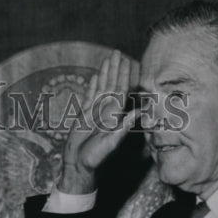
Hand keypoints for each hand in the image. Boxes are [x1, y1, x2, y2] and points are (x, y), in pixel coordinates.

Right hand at [59, 50, 139, 193]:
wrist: (78, 164)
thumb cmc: (94, 157)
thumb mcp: (110, 143)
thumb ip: (123, 127)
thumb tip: (139, 113)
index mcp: (114, 115)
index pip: (120, 91)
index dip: (123, 75)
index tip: (126, 61)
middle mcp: (106, 111)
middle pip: (112, 85)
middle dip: (114, 69)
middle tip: (116, 52)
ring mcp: (95, 112)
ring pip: (101, 87)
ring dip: (105, 73)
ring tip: (107, 59)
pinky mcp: (84, 115)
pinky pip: (90, 96)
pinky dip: (93, 86)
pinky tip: (96, 76)